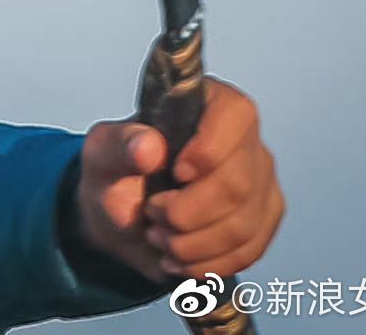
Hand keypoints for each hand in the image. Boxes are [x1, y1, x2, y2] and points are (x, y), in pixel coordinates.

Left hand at [75, 77, 282, 281]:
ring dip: (192, 243)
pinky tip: (178, 258)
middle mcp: (243, 138)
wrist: (122, 217)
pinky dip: (206, 263)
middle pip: (237, 184)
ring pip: (243, 224)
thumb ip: (120, 144)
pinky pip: (248, 250)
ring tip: (159, 237)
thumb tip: (149, 147)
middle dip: (186, 212)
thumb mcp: (102, 152)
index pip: (234, 115)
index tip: (176, 173)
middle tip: (152, 213)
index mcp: (206, 102)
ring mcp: (259, 179)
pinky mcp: (263, 216)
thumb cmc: (116, 173)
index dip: (209, 150)